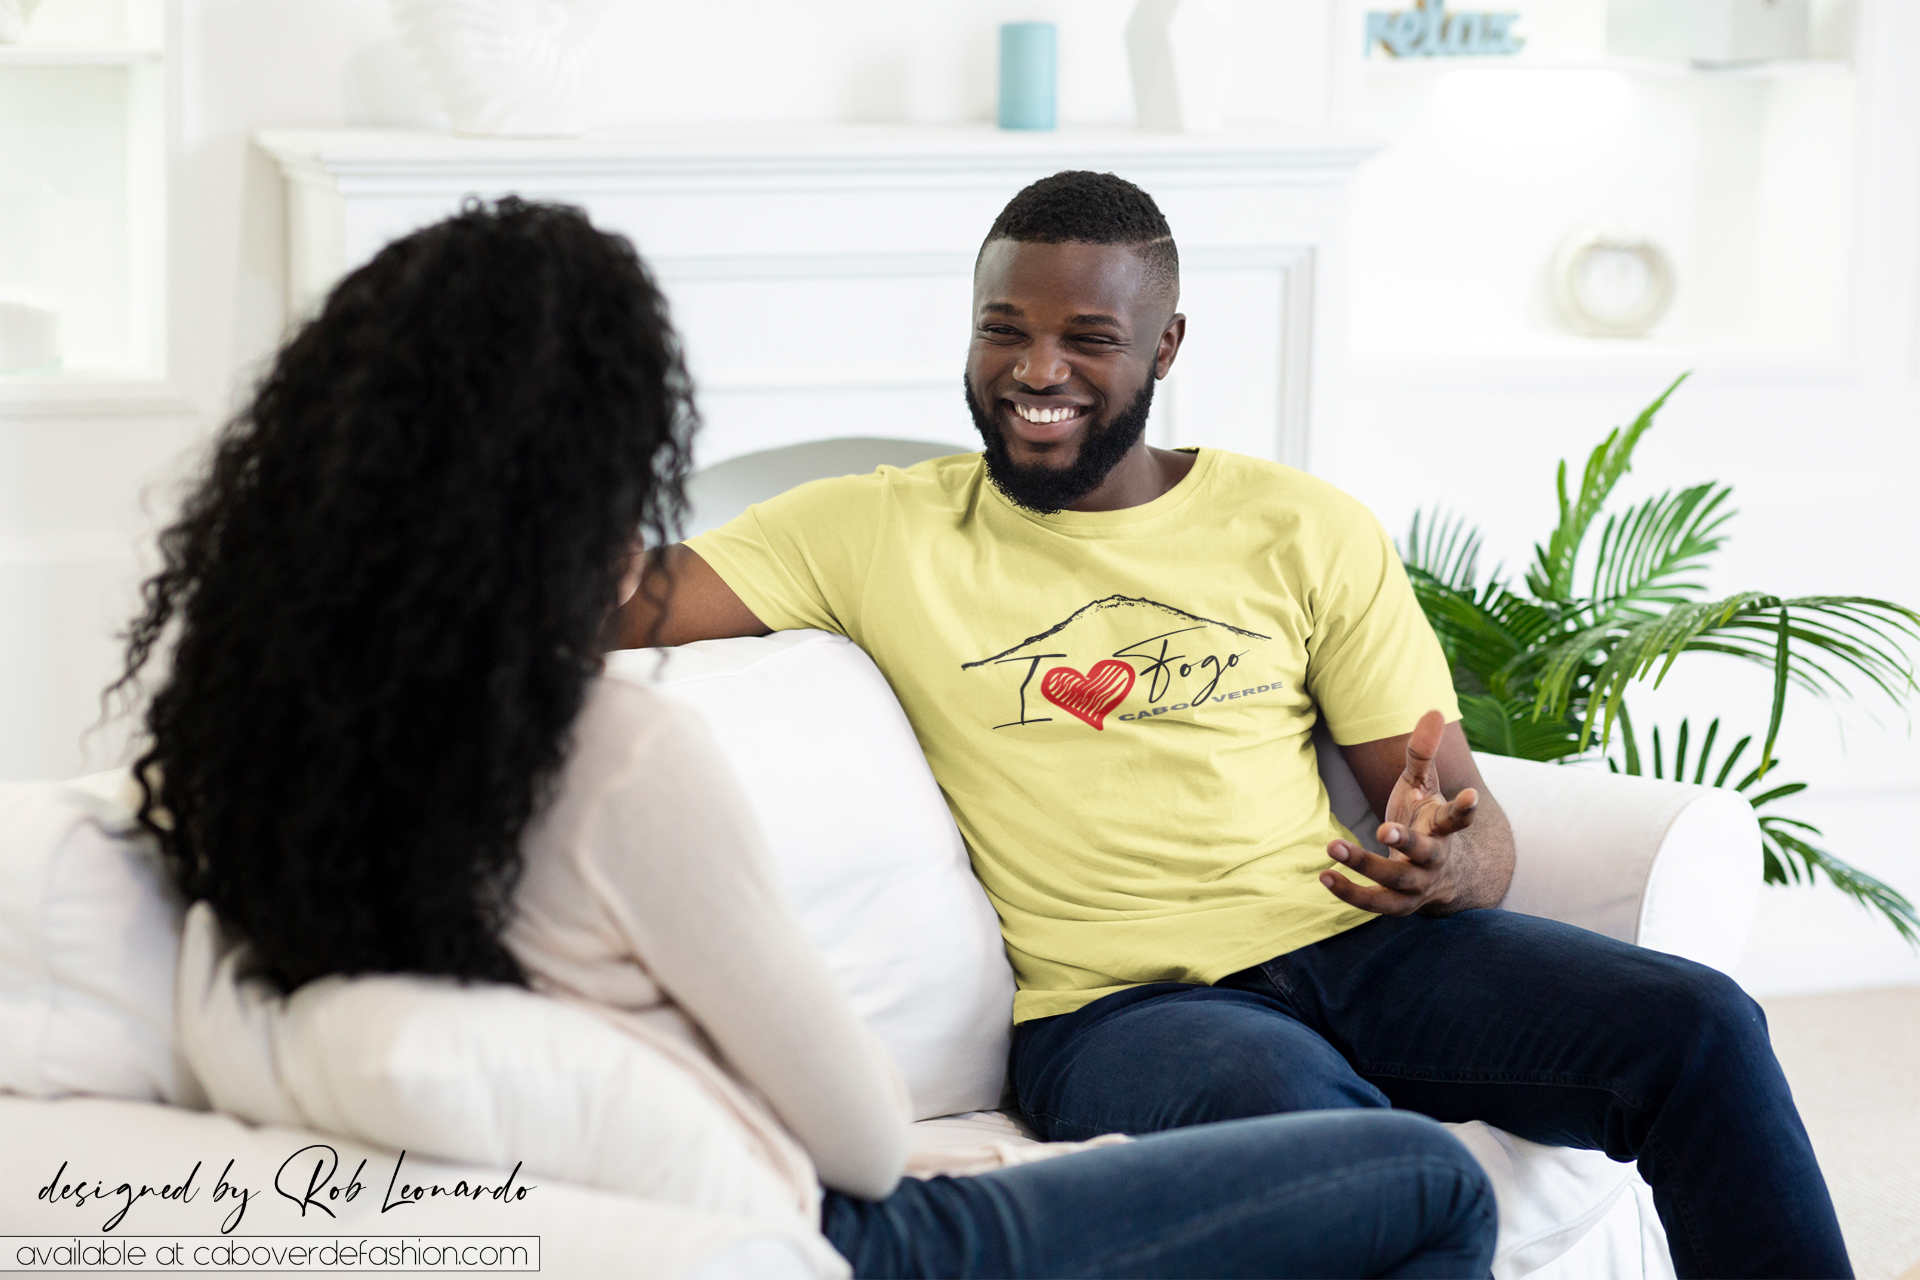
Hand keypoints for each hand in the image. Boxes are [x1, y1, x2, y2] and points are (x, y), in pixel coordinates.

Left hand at [1320, 709, 1478, 915]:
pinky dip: (1351, 893)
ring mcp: (1418, 885)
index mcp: (1443, 829)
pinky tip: (1325, 876)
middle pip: (1424, 853)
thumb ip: (1423, 752)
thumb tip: (1434, 710)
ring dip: (1366, 866)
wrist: (1440, 878)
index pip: (1458, 819)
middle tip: (1383, 828)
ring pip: (1396, 881)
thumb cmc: (1425, 821)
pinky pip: (1375, 904)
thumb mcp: (1423, 786)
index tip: (1471, 795)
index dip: (1466, 809)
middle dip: (1405, 841)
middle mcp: (1435, 859)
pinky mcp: (1398, 904)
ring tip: (1333, 847)